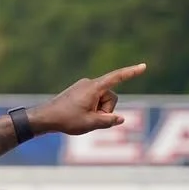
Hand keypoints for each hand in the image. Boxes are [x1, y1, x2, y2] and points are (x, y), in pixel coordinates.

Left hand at [29, 63, 146, 135]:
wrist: (44, 118)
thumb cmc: (66, 120)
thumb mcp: (91, 123)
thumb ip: (109, 121)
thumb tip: (121, 119)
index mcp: (94, 87)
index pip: (117, 77)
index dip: (131, 73)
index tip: (143, 66)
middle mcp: (89, 83)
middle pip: (110, 97)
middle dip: (106, 110)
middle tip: (90, 119)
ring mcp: (83, 87)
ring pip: (102, 101)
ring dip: (97, 111)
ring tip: (82, 118)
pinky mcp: (79, 91)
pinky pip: (93, 100)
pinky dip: (91, 109)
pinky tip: (78, 115)